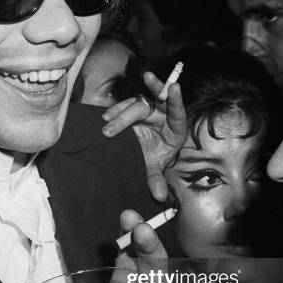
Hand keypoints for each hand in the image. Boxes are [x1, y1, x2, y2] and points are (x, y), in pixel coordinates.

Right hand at [102, 72, 186, 201]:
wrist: (145, 151)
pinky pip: (125, 104)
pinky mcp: (135, 106)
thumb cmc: (156, 155)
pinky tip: (105, 116)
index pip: (177, 111)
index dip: (176, 99)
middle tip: (110, 125)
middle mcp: (162, 113)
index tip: (174, 87)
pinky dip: (115, 110)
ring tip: (106, 121)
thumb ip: (156, 179)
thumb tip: (158, 196)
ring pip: (134, 104)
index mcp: (174, 126)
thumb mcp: (156, 166)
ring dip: (119, 112)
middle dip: (128, 115)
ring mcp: (148, 108)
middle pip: (148, 105)